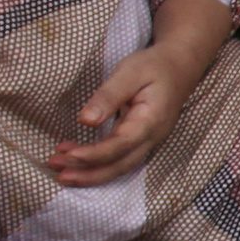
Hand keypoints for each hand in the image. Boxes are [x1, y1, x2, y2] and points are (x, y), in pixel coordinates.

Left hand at [52, 37, 207, 184]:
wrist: (180, 66)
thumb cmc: (154, 66)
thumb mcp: (130, 72)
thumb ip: (108, 96)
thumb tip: (86, 120)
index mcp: (151, 119)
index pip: (122, 144)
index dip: (95, 153)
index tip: (68, 153)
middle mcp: (153, 136)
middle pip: (121, 164)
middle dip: (89, 173)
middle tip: (59, 173)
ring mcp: (149, 141)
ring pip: (121, 167)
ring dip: (91, 174)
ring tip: (62, 173)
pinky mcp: (141, 140)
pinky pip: (121, 160)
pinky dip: (99, 165)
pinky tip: (77, 160)